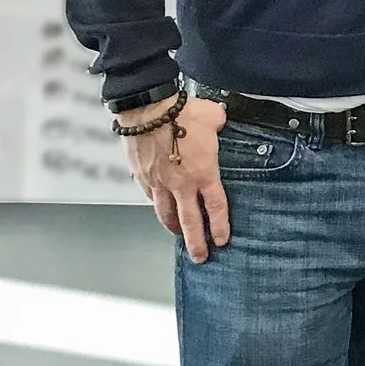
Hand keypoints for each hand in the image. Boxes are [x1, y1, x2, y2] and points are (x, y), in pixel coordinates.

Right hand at [122, 93, 230, 260]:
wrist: (148, 109)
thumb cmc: (180, 111)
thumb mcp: (211, 116)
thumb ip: (218, 123)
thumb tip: (219, 120)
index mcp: (204, 172)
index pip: (215, 207)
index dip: (219, 226)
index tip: (221, 239)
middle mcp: (182, 183)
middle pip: (190, 222)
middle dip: (196, 242)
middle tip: (200, 256)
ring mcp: (160, 183)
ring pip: (166, 214)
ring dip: (174, 228)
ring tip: (178, 236)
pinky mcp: (143, 177)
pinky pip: (151, 198)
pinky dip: (157, 206)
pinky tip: (159, 208)